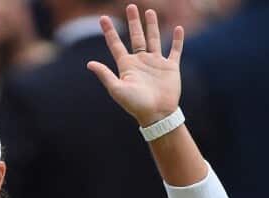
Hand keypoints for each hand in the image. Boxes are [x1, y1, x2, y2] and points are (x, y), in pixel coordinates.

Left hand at [87, 5, 184, 125]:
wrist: (157, 115)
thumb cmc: (135, 105)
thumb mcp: (117, 89)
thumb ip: (105, 75)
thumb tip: (89, 64)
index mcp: (127, 65)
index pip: (116, 44)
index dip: (109, 31)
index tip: (103, 18)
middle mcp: (141, 61)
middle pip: (136, 37)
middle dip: (133, 22)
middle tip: (131, 6)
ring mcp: (156, 63)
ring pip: (154, 39)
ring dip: (152, 26)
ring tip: (149, 12)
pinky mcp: (170, 67)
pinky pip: (175, 50)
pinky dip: (178, 40)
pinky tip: (179, 28)